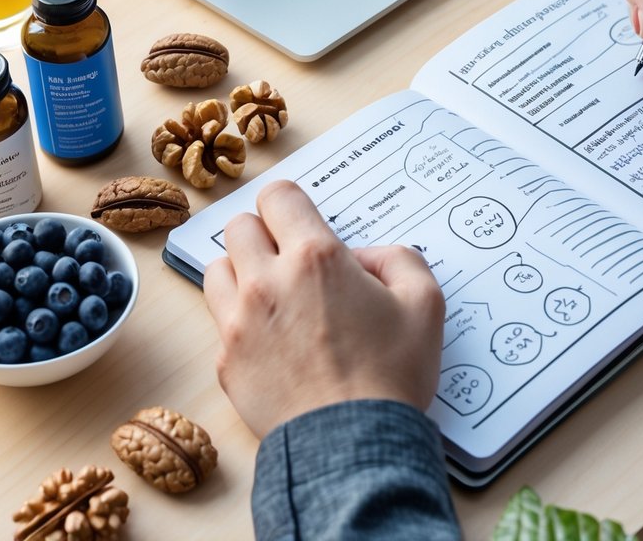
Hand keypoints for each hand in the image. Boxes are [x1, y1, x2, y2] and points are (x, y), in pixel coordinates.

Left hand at [204, 179, 445, 438]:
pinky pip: (219, 323)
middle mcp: (267, 282)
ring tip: (271, 294)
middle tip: (289, 257)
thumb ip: (399, 258)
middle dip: (264, 234)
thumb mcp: (425, 303)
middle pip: (238, 227)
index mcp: (315, 257)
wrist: (353, 447)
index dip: (290, 203)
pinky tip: (270, 340)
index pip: (277, 196)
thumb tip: (365, 258)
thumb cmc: (390, 377)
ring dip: (241, 272)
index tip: (301, 219)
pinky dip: (238, 322)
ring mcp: (239, 323)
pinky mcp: (226, 363)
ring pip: (217, 269)